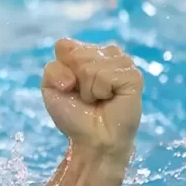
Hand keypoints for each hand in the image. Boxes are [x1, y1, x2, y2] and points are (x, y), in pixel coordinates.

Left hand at [41, 39, 142, 157]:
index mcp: (88, 52)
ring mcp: (122, 63)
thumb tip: (76, 72)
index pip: (65, 45)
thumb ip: (52, 69)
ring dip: (88, 89)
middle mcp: (106, 53)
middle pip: (76, 54)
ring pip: (90, 65)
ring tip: (98, 99)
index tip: (69, 87)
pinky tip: (109, 99)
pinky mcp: (134, 76)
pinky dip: (101, 91)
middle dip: (75, 81)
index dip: (62, 70)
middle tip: (86, 97)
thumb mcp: (51, 89)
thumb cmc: (74, 115)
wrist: (92, 139)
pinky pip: (106, 75)